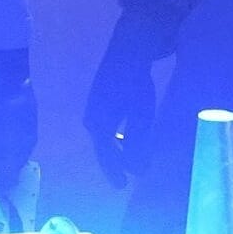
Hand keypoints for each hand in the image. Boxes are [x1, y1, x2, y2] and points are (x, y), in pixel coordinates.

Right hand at [83, 13, 173, 188]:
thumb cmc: (135, 82)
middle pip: (103, 146)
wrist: (128, 47)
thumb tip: (137, 170)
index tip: (122, 186)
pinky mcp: (100, 98)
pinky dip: (115, 135)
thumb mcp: (141, 115)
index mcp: (97, 122)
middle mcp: (91, 116)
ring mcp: (94, 106)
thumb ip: (138, 142)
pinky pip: (106, 124)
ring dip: (115, 148)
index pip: (106, 154)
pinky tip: (125, 136)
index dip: (114, 171)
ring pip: (104, 135)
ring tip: (128, 159)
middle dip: (114, 161)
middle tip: (125, 177)